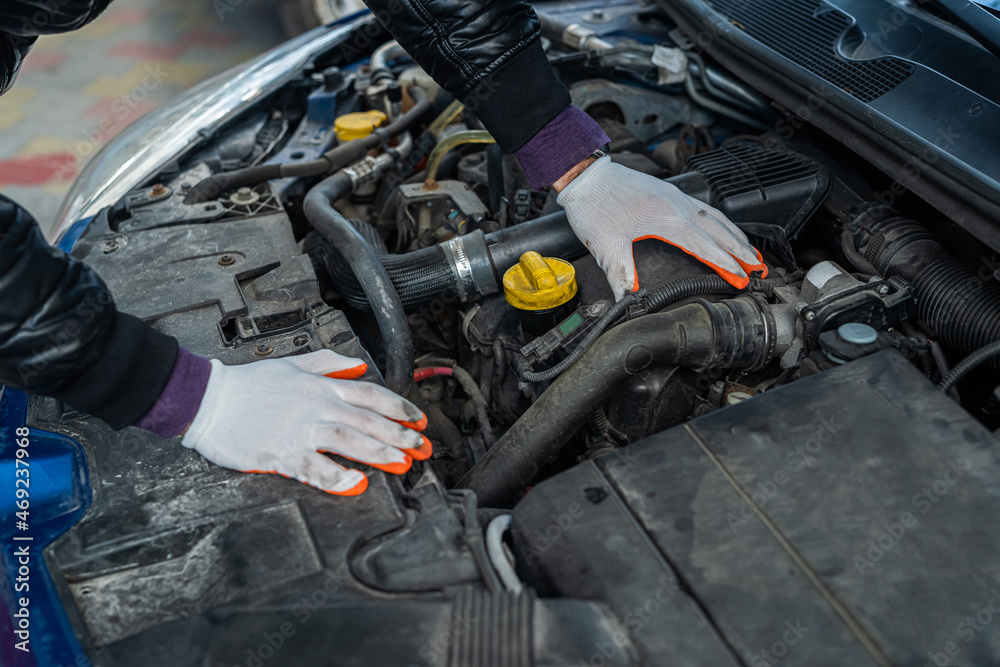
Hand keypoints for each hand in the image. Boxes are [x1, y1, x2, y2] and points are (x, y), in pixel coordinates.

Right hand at [181, 350, 430, 495]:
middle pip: (368, 419)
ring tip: (401, 464)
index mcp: (321, 386)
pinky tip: (355, 484)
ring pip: (349, 440)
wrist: (208, 399)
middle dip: (400, 434)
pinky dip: (336, 476)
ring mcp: (300, 430)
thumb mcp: (293, 364)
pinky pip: (314, 467)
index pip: (371, 394)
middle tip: (422, 448)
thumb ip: (328, 364)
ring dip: (379, 453)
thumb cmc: (248, 385)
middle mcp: (317, 406)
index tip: (419, 420)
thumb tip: (358, 364)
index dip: (399, 407)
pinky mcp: (281, 453)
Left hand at [555, 156, 766, 299]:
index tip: (744, 280)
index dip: (727, 266)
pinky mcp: (670, 193)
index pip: (708, 247)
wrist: (587, 176)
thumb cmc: (595, 205)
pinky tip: (723, 228)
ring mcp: (676, 197)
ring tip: (752, 252)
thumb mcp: (606, 246)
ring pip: (716, 218)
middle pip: (721, 232)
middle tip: (761, 270)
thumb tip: (628, 301)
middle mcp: (679, 206)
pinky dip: (721, 221)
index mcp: (669, 220)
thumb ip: (621, 275)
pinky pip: (705, 208)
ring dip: (736, 236)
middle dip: (743, 252)